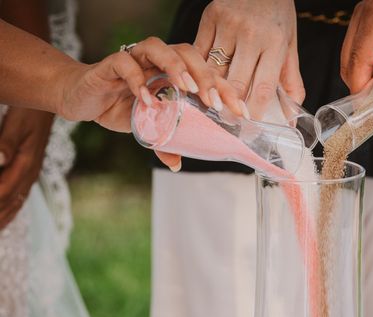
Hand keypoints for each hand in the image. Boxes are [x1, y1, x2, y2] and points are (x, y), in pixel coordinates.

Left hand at [0, 107, 53, 228]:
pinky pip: (19, 200)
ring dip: (1, 220)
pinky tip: (2, 222)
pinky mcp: (29, 172)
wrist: (54, 102)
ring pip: (13, 205)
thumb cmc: (31, 109)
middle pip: (7, 204)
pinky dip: (8, 214)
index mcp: (25, 164)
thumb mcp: (17, 122)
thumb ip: (7, 142)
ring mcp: (31, 174)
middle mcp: (29, 174)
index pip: (1, 191)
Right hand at [56, 37, 240, 131]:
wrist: (83, 98)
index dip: (226, 89)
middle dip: (205, 76)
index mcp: (174, 73)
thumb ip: (164, 143)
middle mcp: (158, 61)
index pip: (206, 74)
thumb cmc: (121, 106)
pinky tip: (147, 100)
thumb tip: (177, 164)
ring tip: (187, 90)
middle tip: (213, 101)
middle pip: (189, 54)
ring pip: (160, 48)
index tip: (240, 111)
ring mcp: (136, 59)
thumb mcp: (148, 127)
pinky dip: (137, 80)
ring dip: (176, 67)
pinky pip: (125, 63)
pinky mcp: (111, 64)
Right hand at [193, 0, 303, 118]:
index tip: (249, 126)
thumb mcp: (290, 45)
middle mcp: (252, 34)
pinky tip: (199, 81)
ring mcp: (228, 25)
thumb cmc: (277, 15)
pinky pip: (200, 53)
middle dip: (231, 106)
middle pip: (237, 82)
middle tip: (228, 121)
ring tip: (211, 105)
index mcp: (276, 43)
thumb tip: (291, 117)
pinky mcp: (209, 17)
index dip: (255, 111)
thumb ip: (291, 82)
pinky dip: (199, 69)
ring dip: (212, 90)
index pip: (264, 87)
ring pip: (215, 70)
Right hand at [341, 0, 372, 95]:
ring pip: (351, 53)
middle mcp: (363, 16)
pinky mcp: (371, 15)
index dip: (360, 91)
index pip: (356, 64)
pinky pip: (360, 44)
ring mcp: (364, 14)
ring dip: (363, 74)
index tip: (369, 110)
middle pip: (347, 61)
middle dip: (359, 86)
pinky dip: (368, 61)